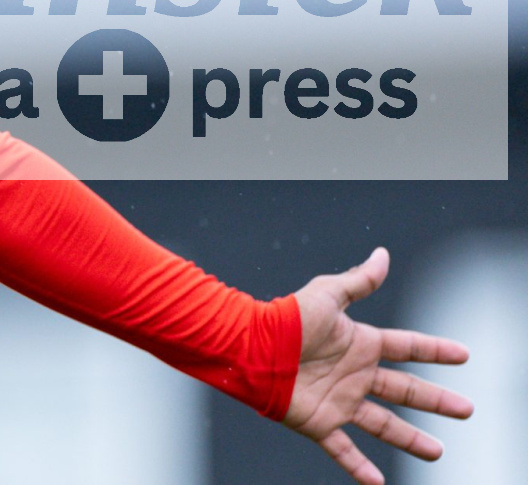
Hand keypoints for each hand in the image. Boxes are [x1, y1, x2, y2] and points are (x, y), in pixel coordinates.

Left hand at [284, 247, 471, 484]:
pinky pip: (343, 449)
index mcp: (359, 344)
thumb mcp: (327, 295)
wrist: (250, 346)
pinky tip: (377, 482)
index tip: (463, 354)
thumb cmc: (286, 317)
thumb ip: (357, 281)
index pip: (407, 347)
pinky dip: (359, 467)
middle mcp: (354, 375)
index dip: (435, 350)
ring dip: (410, 439)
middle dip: (436, 400)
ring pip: (383, 424)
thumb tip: (382, 255)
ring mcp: (339, 400)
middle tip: (466, 409)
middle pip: (405, 390)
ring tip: (437, 452)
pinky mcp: (319, 422)